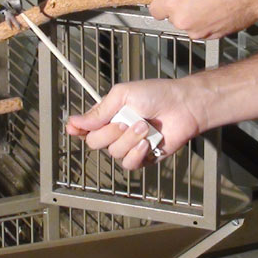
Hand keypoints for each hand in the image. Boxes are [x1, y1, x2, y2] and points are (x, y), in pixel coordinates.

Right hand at [66, 78, 207, 169]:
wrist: (183, 106)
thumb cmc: (157, 94)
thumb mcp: (123, 95)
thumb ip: (99, 111)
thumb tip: (74, 122)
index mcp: (109, 114)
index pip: (85, 128)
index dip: (78, 130)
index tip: (74, 129)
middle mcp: (116, 131)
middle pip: (95, 143)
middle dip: (109, 132)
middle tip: (126, 121)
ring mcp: (129, 145)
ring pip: (114, 153)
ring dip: (129, 140)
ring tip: (144, 127)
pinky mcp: (143, 157)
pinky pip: (129, 164)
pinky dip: (137, 153)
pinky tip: (147, 142)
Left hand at [149, 0, 257, 38]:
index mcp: (175, 3)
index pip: (154, 9)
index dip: (160, 0)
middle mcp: (183, 21)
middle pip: (171, 16)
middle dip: (179, 5)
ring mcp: (197, 32)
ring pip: (187, 23)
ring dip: (193, 13)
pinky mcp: (211, 37)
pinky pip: (200, 28)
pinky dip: (205, 20)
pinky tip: (217, 7)